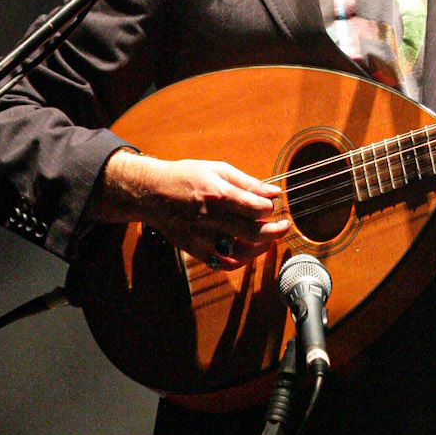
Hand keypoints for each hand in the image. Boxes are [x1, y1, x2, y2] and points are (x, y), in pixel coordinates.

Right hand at [94, 150, 289, 266]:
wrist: (151, 193)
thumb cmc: (185, 177)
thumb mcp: (217, 170)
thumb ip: (248, 183)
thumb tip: (274, 192)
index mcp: (217, 194)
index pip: (256, 208)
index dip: (270, 209)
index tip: (273, 206)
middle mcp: (210, 218)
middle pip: (252, 233)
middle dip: (275, 231)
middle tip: (284, 226)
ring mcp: (202, 237)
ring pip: (241, 253)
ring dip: (261, 248)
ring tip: (268, 239)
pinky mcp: (195, 250)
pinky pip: (223, 264)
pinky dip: (241, 261)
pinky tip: (248, 251)